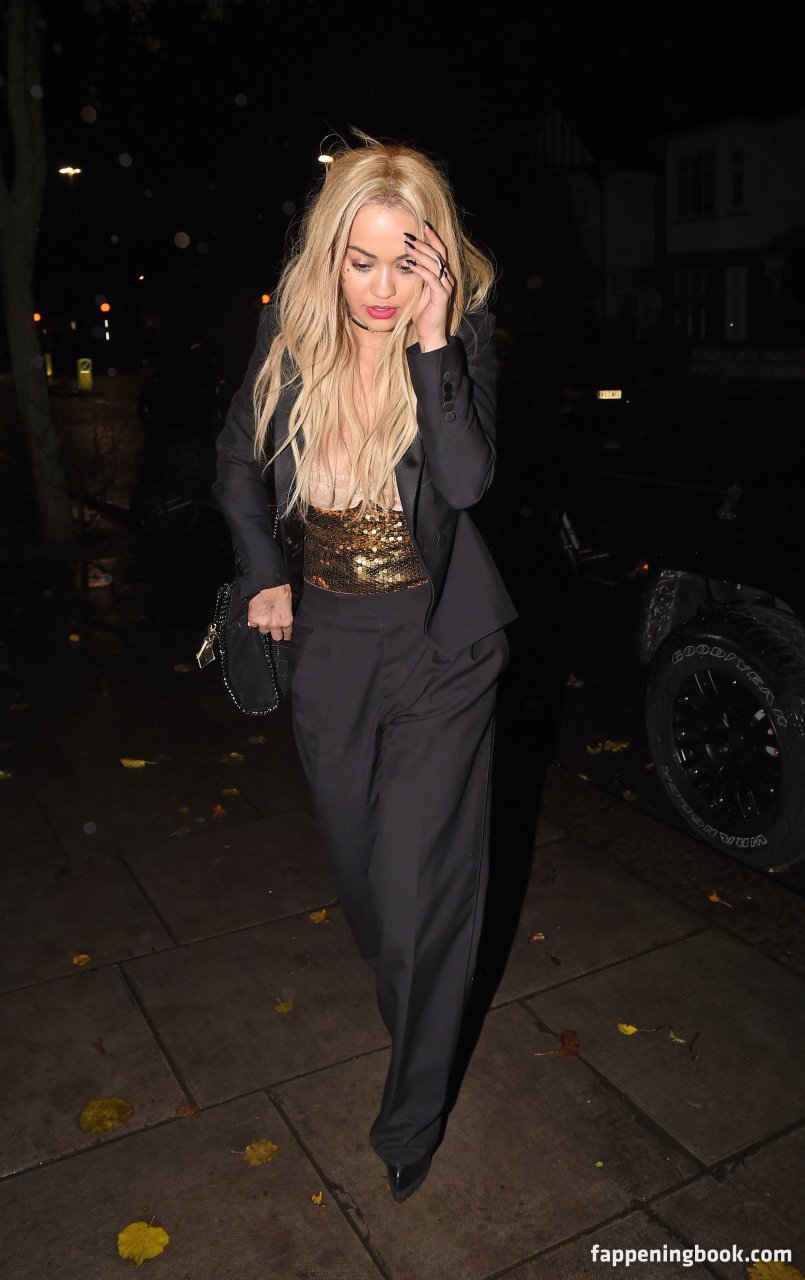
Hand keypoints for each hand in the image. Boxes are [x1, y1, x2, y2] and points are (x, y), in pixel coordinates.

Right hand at [247, 583, 292, 640]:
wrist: (269, 583)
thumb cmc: (282, 589)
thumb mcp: (289, 604)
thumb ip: (286, 615)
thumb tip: (283, 618)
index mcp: (287, 621)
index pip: (287, 634)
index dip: (285, 635)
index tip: (284, 636)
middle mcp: (275, 625)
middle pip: (276, 637)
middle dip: (275, 633)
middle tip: (273, 627)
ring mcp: (263, 622)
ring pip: (263, 631)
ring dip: (264, 625)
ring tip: (264, 618)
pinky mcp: (253, 619)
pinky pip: (252, 625)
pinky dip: (254, 621)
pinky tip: (256, 615)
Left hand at [404, 222, 453, 351]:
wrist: (430, 333)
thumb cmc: (423, 313)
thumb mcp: (419, 290)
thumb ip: (418, 276)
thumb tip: (407, 261)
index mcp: (442, 275)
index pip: (440, 251)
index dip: (433, 238)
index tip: (422, 225)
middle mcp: (447, 278)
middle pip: (437, 254)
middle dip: (423, 243)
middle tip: (408, 236)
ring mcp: (446, 287)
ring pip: (434, 264)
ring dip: (420, 254)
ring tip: (407, 247)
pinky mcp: (441, 296)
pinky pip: (431, 278)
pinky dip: (420, 270)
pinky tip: (410, 265)